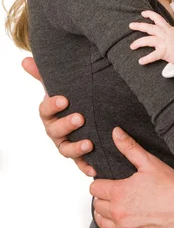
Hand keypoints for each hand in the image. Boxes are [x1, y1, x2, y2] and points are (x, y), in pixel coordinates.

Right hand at [22, 56, 95, 176]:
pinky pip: (80, 164)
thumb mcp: (60, 85)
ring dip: (76, 148)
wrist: (88, 113)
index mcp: (50, 113)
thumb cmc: (72, 98)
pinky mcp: (79, 156)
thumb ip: (43, 74)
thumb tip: (25, 59)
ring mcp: (66, 144)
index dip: (53, 105)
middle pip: (55, 131)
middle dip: (66, 125)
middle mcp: (56, 131)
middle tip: (80, 117)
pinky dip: (86, 167)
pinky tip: (94, 168)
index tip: (64, 99)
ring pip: (66, 150)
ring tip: (89, 143)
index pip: (45, 110)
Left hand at [91, 127, 173, 227]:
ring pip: (100, 222)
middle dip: (104, 198)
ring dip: (105, 215)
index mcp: (119, 192)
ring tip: (118, 208)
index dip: (101, 184)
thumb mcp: (149, 163)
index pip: (95, 188)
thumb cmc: (170, 188)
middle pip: (97, 205)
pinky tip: (118, 226)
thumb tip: (115, 133)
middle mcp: (117, 213)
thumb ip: (129, 148)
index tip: (110, 184)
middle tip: (117, 195)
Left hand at [129, 10, 173, 64]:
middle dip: (139, 26)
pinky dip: (146, 59)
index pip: (158, 18)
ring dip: (138, 42)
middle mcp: (165, 34)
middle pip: (149, 27)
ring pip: (148, 40)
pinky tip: (141, 61)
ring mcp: (164, 42)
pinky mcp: (165, 52)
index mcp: (168, 29)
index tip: (143, 13)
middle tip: (131, 25)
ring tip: (132, 46)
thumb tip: (165, 34)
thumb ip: (169, 33)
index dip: (150, 14)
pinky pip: (153, 55)